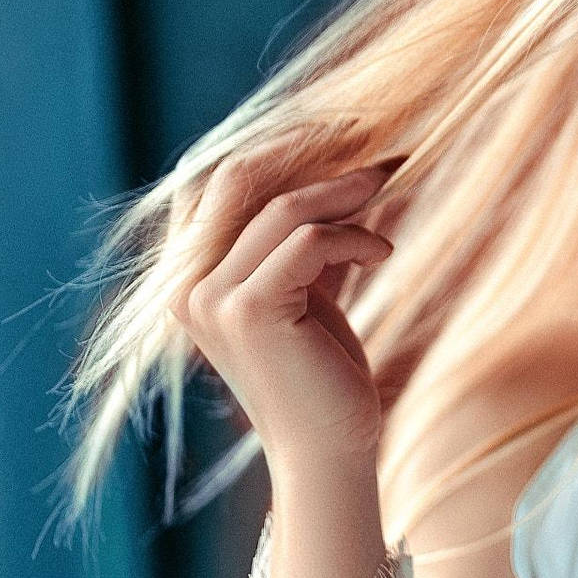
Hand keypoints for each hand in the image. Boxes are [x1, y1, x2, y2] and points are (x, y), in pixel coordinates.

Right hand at [168, 151, 400, 463]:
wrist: (330, 448)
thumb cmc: (324, 371)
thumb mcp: (310, 289)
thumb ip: (307, 235)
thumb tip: (350, 167)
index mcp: (189, 276)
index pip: (215, 182)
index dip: (273, 145)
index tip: (336, 129)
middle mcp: (187, 285)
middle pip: (237, 177)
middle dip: (307, 147)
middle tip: (369, 135)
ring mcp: (211, 299)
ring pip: (281, 207)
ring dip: (345, 187)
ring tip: (391, 181)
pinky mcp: (250, 312)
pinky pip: (309, 241)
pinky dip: (355, 236)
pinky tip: (384, 252)